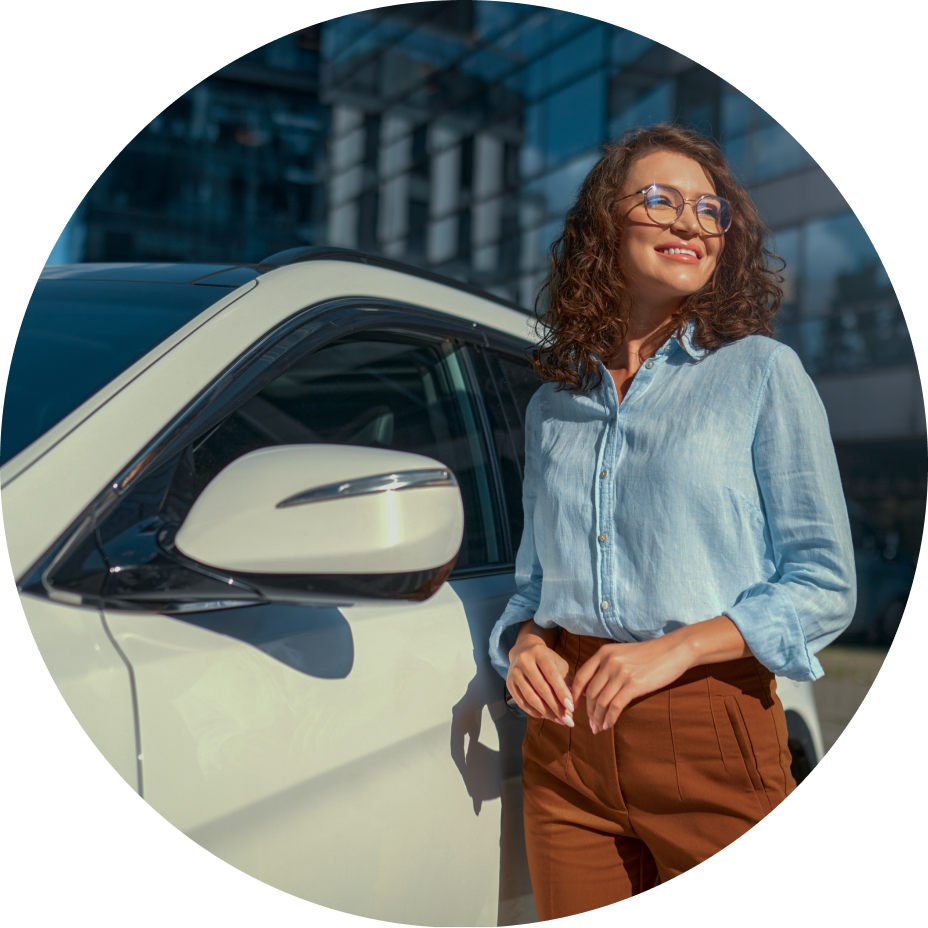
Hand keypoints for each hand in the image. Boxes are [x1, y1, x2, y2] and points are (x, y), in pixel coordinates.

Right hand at [507, 621, 574, 725]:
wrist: (524, 650)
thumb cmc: (547, 659)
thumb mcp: (558, 663)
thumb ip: (566, 682)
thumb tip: (570, 707)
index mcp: (539, 652)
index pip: (552, 675)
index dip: (562, 693)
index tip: (571, 708)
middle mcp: (524, 660)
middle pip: (541, 688)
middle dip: (556, 707)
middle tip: (567, 720)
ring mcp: (514, 672)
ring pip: (530, 698)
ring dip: (546, 712)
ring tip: (558, 720)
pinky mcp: (509, 683)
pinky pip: (521, 702)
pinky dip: (534, 712)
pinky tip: (545, 716)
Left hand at [570, 636, 692, 733]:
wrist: (674, 650)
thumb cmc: (648, 654)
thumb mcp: (622, 654)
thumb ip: (605, 666)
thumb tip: (590, 690)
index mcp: (603, 653)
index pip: (580, 677)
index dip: (574, 695)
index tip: (573, 708)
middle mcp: (609, 662)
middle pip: (590, 693)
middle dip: (588, 711)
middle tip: (590, 724)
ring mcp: (621, 673)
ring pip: (601, 701)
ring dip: (598, 718)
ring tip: (598, 728)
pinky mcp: (634, 684)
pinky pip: (615, 706)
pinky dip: (609, 718)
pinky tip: (609, 725)